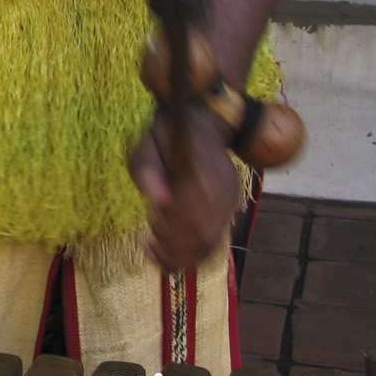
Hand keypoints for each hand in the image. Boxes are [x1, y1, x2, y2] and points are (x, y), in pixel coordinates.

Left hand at [129, 104, 240, 269]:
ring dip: (181, 254)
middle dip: (172, 246)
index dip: (170, 230)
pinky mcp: (228, 208)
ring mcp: (229, 199)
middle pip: (202, 234)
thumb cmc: (165, 134)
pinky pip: (215, 240)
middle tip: (150, 243)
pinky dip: (193, 254)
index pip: (191, 213)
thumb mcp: (146, 144)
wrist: (200, 121)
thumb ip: (148, 171)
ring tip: (156, 249)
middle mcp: (223, 188)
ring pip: (211, 243)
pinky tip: (170, 253)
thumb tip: (159, 205)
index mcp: (202, 170)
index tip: (150, 230)